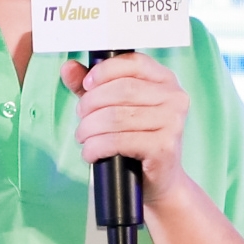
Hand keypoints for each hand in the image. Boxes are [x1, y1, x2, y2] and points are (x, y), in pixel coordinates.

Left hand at [61, 54, 190, 208]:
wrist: (158, 181)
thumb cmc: (135, 139)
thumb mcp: (112, 107)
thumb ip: (92, 86)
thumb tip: (68, 68)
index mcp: (165, 80)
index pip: (134, 62)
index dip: (105, 70)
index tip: (87, 85)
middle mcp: (174, 97)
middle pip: (121, 89)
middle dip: (91, 103)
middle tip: (80, 118)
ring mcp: (172, 122)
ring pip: (116, 116)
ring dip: (89, 128)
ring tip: (83, 137)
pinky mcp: (164, 147)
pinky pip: (119, 141)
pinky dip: (96, 147)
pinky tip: (90, 153)